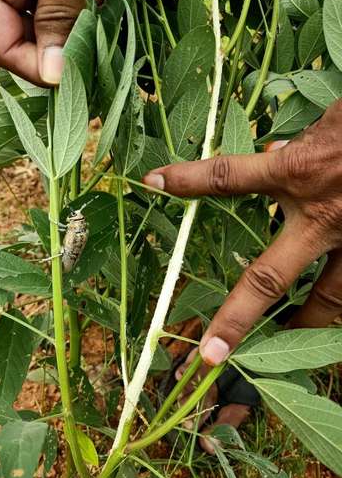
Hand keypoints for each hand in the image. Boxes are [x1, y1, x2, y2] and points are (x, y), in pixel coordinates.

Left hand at [144, 99, 341, 365]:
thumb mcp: (329, 123)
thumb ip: (296, 149)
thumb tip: (272, 160)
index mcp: (300, 173)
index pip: (228, 177)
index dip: (188, 179)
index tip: (154, 182)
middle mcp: (322, 217)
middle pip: (269, 278)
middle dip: (237, 318)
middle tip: (209, 354)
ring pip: (327, 302)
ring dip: (302, 328)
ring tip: (282, 348)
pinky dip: (339, 305)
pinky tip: (329, 319)